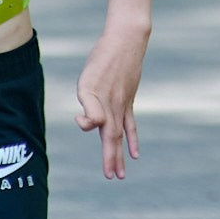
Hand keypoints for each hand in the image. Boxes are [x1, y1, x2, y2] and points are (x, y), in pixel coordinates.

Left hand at [75, 28, 146, 179]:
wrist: (126, 40)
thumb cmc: (103, 58)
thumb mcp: (89, 80)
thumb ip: (90, 106)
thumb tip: (89, 125)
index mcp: (103, 105)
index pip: (98, 129)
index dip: (91, 132)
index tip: (85, 128)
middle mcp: (114, 108)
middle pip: (112, 138)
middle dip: (111, 159)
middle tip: (113, 177)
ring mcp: (123, 104)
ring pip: (121, 134)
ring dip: (120, 154)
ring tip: (121, 173)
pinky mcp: (127, 99)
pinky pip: (130, 123)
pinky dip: (131, 139)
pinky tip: (134, 152)